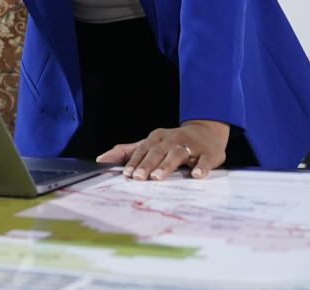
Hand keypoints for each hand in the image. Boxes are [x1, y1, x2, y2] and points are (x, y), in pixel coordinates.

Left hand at [95, 120, 229, 180]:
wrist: (207, 131)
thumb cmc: (172, 142)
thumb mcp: (150, 144)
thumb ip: (126, 152)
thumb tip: (101, 159)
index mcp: (157, 137)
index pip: (143, 149)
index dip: (135, 161)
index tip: (127, 174)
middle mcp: (173, 139)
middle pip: (158, 151)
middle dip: (147, 164)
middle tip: (139, 177)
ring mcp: (192, 145)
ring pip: (178, 153)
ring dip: (167, 165)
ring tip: (158, 177)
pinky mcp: (209, 153)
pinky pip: (205, 159)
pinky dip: (201, 167)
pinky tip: (196, 175)